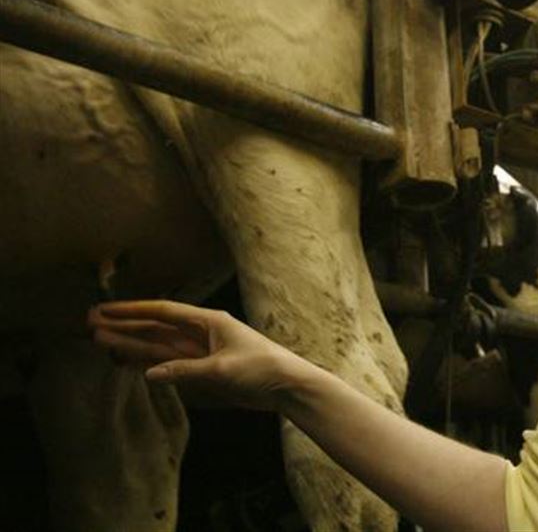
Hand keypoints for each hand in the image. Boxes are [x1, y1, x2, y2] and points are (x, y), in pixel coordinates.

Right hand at [88, 300, 305, 412]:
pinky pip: (169, 363)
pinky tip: (128, 361)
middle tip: (92, 323)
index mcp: (209, 322)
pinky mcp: (204, 370)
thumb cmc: (262, 369)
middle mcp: (202, 333)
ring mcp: (201, 352)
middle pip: (156, 327)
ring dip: (130, 343)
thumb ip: (185, 371)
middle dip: (124, 325)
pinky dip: (148, 362)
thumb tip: (150, 373)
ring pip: (158, 346)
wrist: (287, 386)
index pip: (164, 312)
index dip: (133, 310)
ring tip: (100, 341)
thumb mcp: (223, 370)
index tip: (106, 309)